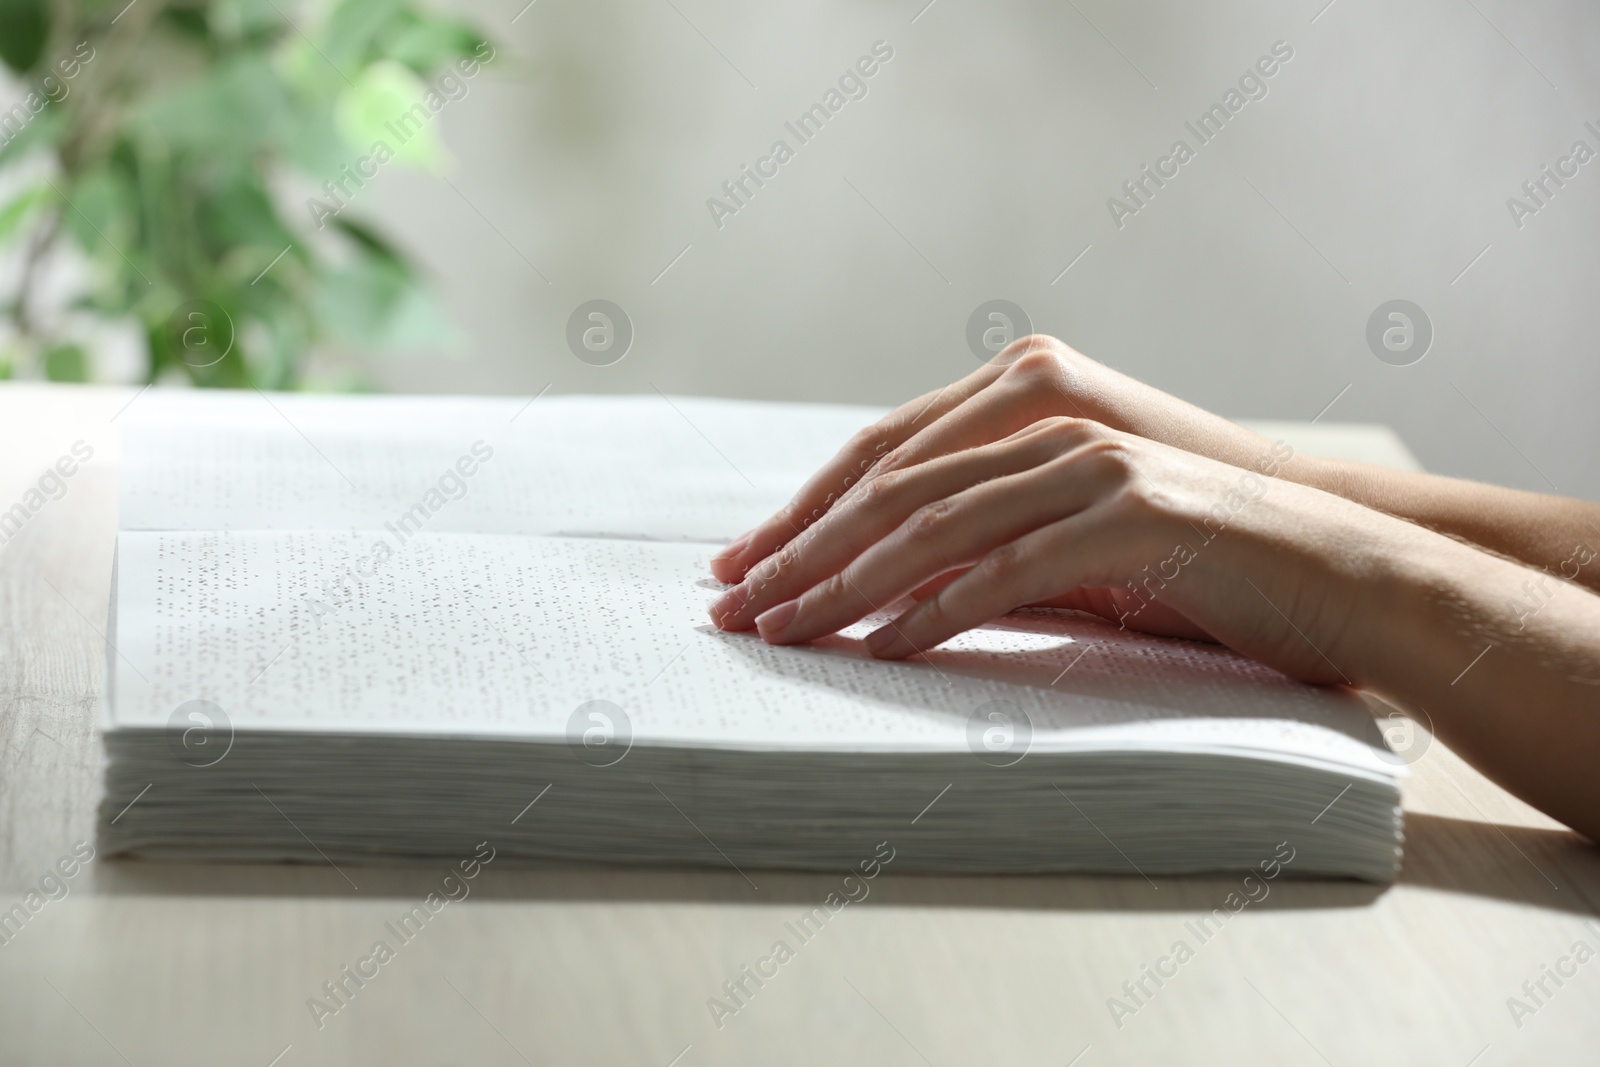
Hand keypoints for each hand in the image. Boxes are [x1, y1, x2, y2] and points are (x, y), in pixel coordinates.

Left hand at [708, 416, 1379, 685]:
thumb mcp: (1072, 531)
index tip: (740, 564)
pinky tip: (876, 650)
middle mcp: (1047, 409)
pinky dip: (929, 614)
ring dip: (841, 586)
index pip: (882, 453)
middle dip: (797, 551)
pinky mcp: (1129, 511)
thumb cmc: (1197, 558)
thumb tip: (878, 575)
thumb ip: (986, 527)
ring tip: (779, 633)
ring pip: (930, 523)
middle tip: (729, 606)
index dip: (802, 510)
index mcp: (1027, 392)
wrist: (1337, 566)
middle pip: (887, 484)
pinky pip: (1002, 570)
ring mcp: (1088, 453)